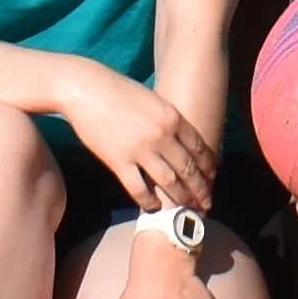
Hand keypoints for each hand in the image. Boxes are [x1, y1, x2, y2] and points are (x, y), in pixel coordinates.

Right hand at [61, 67, 212, 217]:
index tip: (211, 179)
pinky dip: (149, 202)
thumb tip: (181, 142)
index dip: (208, 167)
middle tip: (206, 203)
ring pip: (169, 182)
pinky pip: (139, 189)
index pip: (199, 148)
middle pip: (188, 169)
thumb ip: (168, 121)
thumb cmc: (118, 90)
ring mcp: (141, 150)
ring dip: (181, 199)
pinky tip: (154, 207)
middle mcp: (162, 136)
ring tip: (186, 208)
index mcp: (173, 117)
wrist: (86, 90)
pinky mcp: (119, 162)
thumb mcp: (153, 100)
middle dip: (200, 189)